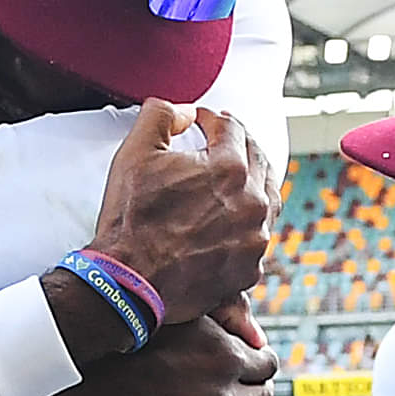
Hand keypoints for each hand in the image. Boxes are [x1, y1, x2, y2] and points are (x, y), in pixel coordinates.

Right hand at [34, 313, 273, 395]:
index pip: (268, 364)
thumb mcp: (176, 318)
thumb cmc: (122, 343)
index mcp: (222, 354)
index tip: (252, 370)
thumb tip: (253, 335)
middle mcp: (221, 392)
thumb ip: (218, 323)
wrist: (78, 383)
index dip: (261, 366)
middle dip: (258, 395)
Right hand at [87, 101, 273, 325]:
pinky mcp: (247, 270)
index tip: (203, 121)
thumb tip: (184, 112)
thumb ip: (161, 115)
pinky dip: (248, 223)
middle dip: (240, 145)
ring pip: (267, 200)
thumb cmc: (129, 219)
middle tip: (225, 141)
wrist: (127, 283)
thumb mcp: (135, 152)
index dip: (213, 119)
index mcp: (230, 169)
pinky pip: (257, 238)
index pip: (232, 129)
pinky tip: (234, 220)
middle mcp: (251, 204)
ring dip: (253, 182)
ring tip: (238, 177)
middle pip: (258, 160)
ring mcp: (254, 240)